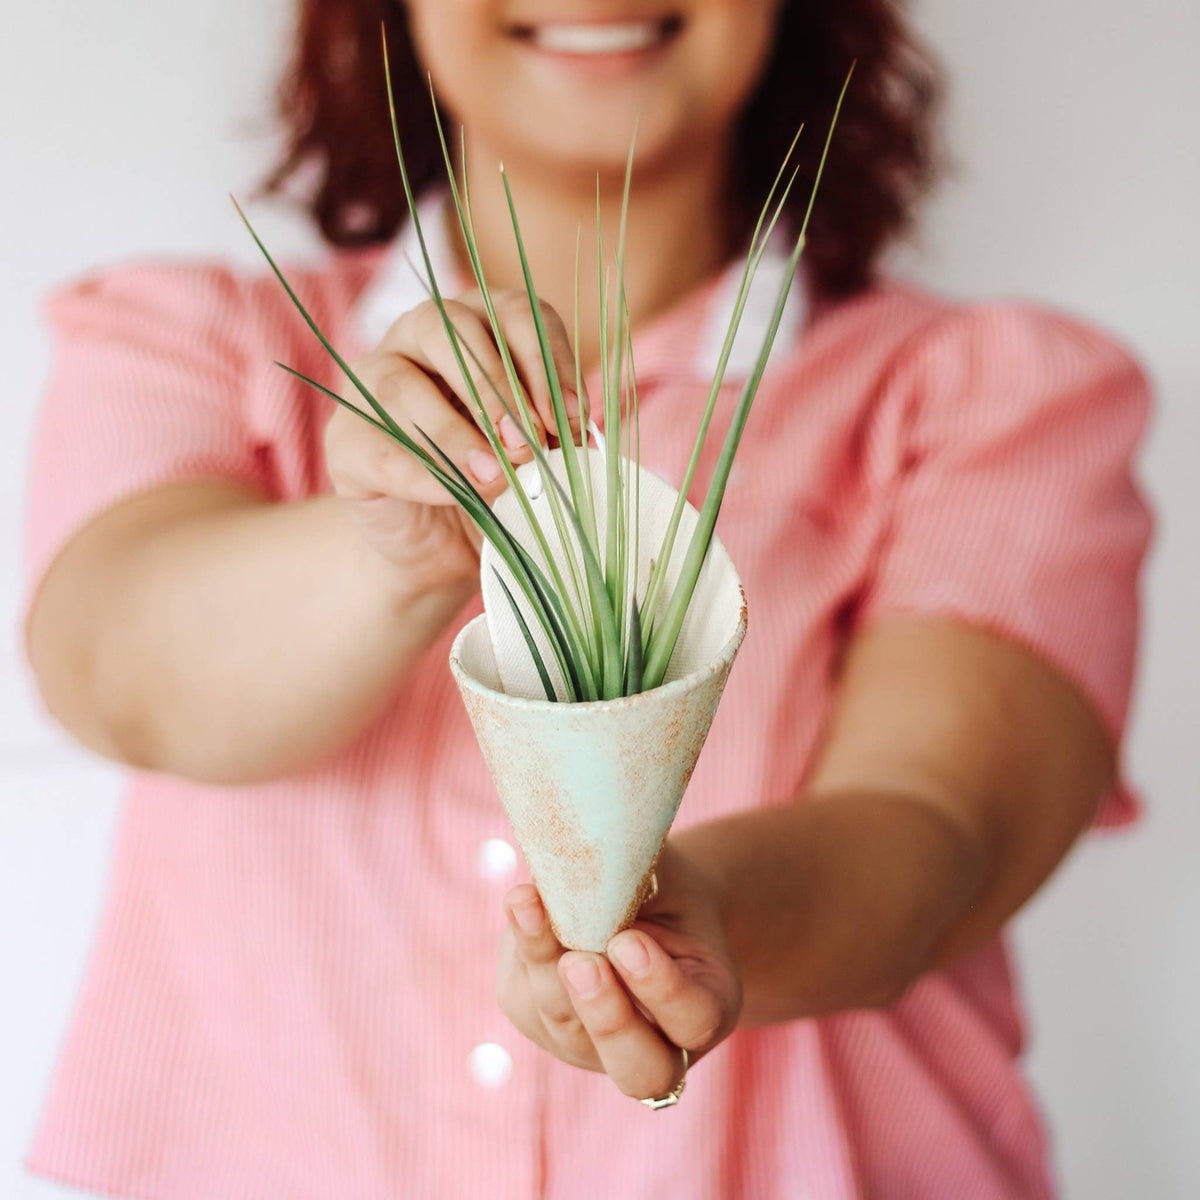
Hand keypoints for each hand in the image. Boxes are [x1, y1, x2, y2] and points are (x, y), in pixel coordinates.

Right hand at [324, 289, 580, 597]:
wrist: (437, 551)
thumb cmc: (495, 488)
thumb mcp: (535, 458)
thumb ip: (553, 436)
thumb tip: (580, 436)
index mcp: (477, 328)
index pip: (515, 314)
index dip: (546, 361)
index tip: (571, 417)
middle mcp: (419, 339)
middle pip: (454, 330)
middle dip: (500, 388)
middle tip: (530, 443)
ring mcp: (371, 383)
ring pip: (404, 382)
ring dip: (457, 430)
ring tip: (496, 476)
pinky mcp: (346, 441)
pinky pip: (378, 445)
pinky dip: (422, 472)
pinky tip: (456, 495)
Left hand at [497, 839, 742, 1100]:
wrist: (636, 900)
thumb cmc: (666, 886)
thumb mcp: (669, 875)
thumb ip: (644, 874)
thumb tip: (597, 859)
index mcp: (708, 1008)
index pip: (694, 1019)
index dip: (662, 987)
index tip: (628, 942)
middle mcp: (656, 1046)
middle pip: (638, 1067)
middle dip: (605, 1015)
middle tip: (581, 965)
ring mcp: (593, 1047)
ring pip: (566, 1029)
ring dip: (544, 968)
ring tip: (527, 905)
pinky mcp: (540, 1022)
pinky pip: (526, 998)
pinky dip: (521, 949)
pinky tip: (522, 902)